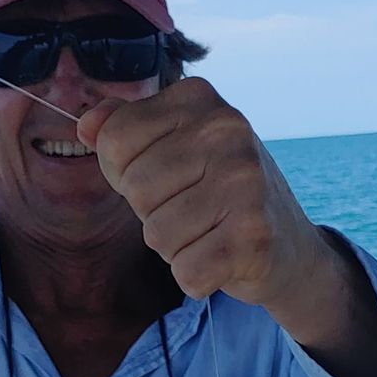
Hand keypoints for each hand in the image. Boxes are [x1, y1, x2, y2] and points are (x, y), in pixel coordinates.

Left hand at [76, 78, 325, 310]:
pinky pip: (186, 272)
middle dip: (153, 213)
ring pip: (157, 235)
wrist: (290, 246)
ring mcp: (245, 182)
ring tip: (211, 233)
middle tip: (195, 211)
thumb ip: (127, 128)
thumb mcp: (175, 146)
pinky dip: (198, 278)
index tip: (167, 178)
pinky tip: (225, 259)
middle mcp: (227, 130)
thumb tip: (86, 125)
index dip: (126, 172)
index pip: (114, 139)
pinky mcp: (254, 236)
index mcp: (199, 98)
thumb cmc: (218, 195)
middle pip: (135, 190)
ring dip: (176, 248)